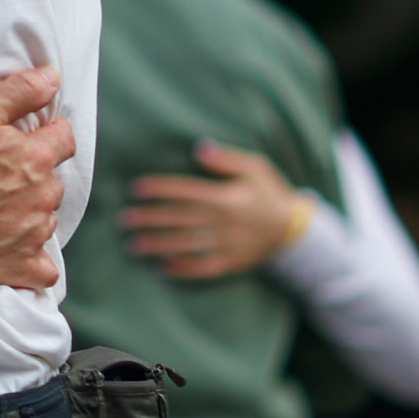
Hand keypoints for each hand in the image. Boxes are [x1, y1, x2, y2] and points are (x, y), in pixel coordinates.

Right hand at [0, 69, 75, 292]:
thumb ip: (21, 92)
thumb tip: (54, 77)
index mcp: (36, 159)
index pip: (64, 139)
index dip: (49, 134)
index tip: (31, 138)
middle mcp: (43, 198)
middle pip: (53, 182)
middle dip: (35, 177)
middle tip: (0, 178)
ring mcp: (34, 236)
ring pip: (46, 220)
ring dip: (30, 214)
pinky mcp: (20, 268)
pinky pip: (43, 269)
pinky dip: (32, 261)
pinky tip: (10, 251)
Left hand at [121, 142, 310, 281]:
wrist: (293, 229)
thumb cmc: (269, 192)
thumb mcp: (255, 167)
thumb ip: (227, 159)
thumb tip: (199, 148)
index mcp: (226, 197)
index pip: (186, 192)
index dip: (160, 189)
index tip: (137, 188)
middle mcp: (223, 222)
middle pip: (180, 219)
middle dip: (151, 219)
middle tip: (125, 219)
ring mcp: (227, 245)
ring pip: (187, 245)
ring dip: (159, 245)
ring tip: (134, 245)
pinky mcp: (231, 263)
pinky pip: (204, 268)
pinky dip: (184, 269)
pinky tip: (164, 268)